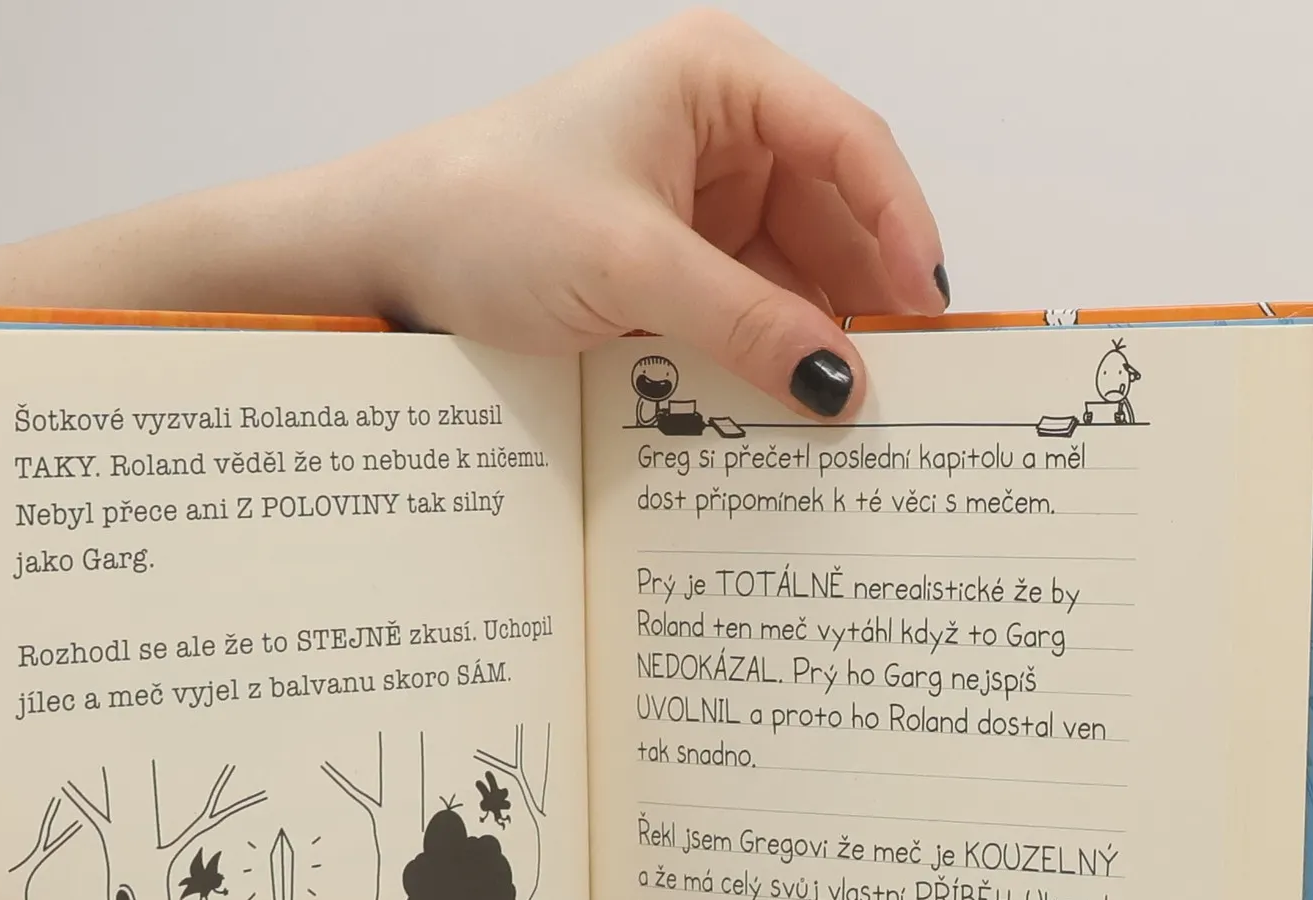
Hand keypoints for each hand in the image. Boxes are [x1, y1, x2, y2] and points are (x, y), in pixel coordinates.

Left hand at [355, 11, 946, 417]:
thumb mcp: (630, 267)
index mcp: (718, 78)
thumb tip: (840, 381)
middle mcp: (716, 127)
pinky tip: (784, 401)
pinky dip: (764, 350)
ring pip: (789, 269)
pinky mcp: (666, 257)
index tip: (929, 307)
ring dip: (812, 334)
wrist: (383, 252)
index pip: (848, 142)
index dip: (901, 223)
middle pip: (829, 212)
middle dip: (860, 294)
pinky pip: (742, 303)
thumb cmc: (484, 212)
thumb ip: (745, 324)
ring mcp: (692, 195)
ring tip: (844, 408)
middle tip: (900, 382)